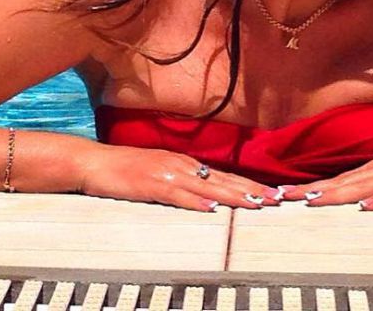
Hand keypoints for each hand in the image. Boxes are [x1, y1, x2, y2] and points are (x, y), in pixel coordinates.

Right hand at [79, 144, 280, 210]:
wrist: (95, 163)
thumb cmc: (126, 170)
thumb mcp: (160, 173)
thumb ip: (183, 181)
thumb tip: (207, 194)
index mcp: (186, 163)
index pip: (225, 175)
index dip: (249, 184)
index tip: (272, 193)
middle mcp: (182, 165)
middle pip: (224, 180)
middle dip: (252, 190)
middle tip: (277, 199)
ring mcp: (167, 174)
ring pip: (208, 187)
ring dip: (233, 196)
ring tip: (256, 204)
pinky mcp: (151, 185)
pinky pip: (178, 196)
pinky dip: (196, 203)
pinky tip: (212, 210)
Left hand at [281, 148, 372, 210]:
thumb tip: (359, 200)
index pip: (340, 179)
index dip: (314, 186)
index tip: (289, 193)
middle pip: (342, 181)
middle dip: (312, 189)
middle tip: (285, 196)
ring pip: (361, 186)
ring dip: (336, 193)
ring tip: (312, 201)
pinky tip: (363, 207)